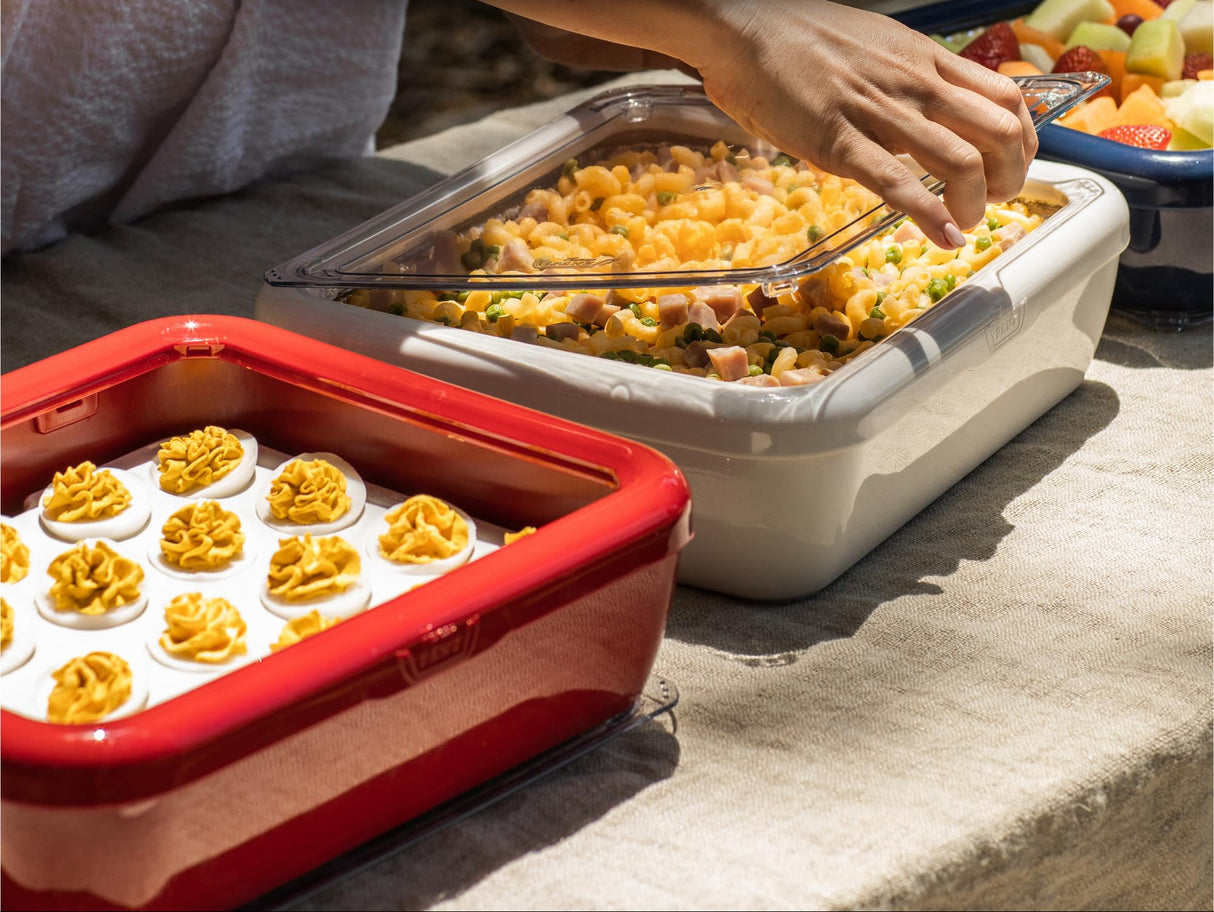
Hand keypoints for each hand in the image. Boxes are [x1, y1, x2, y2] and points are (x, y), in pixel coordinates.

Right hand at [492, 1, 1037, 249]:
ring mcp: (880, 113)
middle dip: (1010, 176)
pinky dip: (930, 216)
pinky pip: (898, 182)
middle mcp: (914, 84)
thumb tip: (912, 108)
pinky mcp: (840, 141)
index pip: (1005, 97)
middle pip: (999, 132)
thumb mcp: (870, 44)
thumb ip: (900, 76)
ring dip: (974, 203)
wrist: (742, 27)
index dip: (1025, 140)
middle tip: (996, 200)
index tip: (1015, 164)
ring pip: (960, 161)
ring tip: (966, 223)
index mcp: (923, 59)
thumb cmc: (795, 37)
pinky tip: (943, 236)